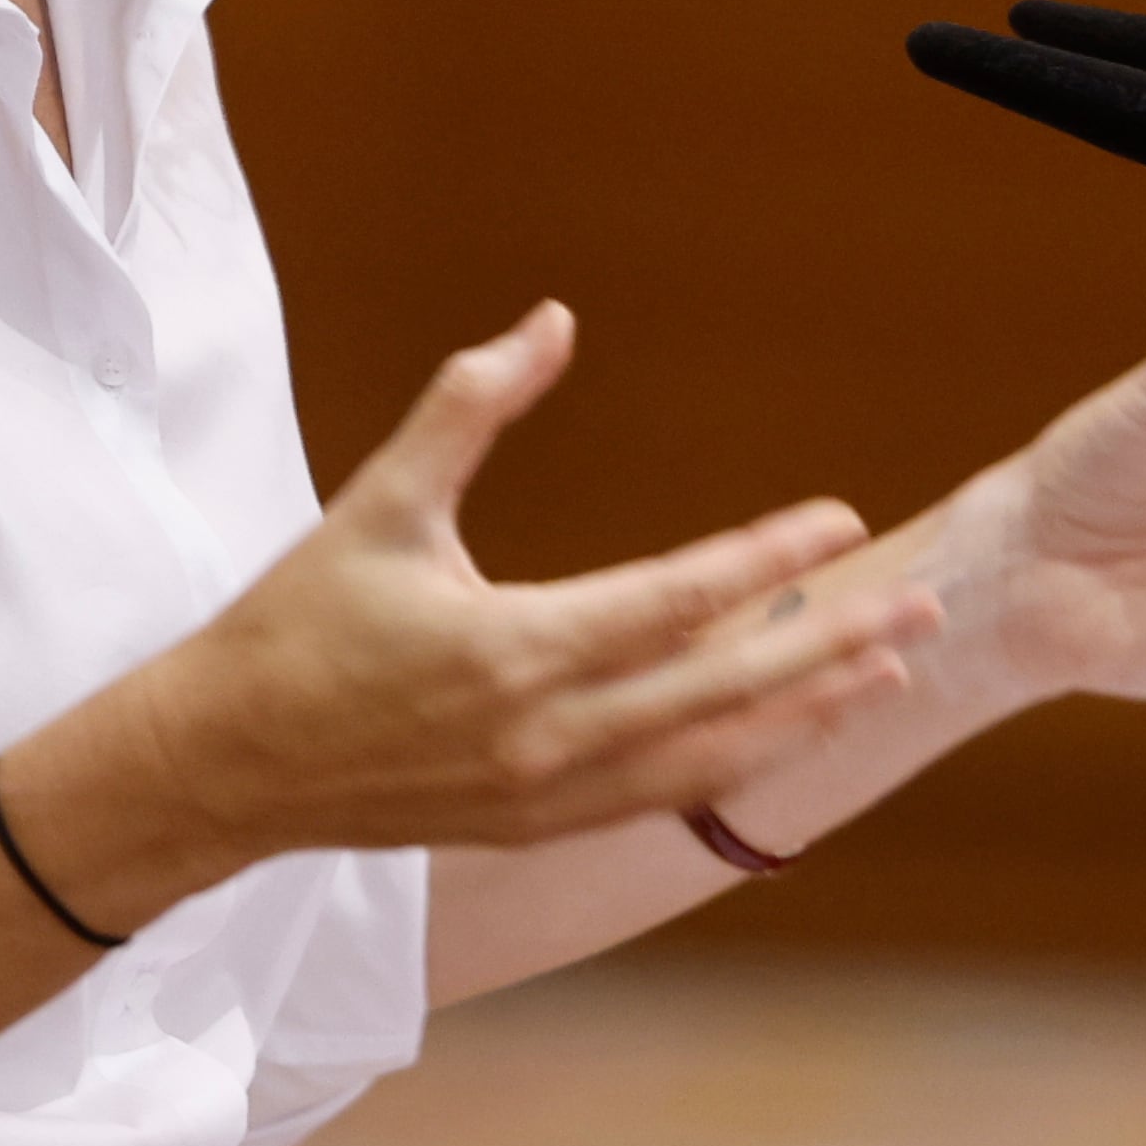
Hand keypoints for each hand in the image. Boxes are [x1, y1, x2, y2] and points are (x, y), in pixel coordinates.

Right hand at [88, 302, 940, 864]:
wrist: (225, 764)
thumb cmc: (299, 623)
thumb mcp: (380, 501)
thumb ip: (470, 406)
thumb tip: (549, 319)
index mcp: (510, 650)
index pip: (675, 600)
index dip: (766, 559)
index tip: (840, 520)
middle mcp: (544, 736)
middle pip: (722, 688)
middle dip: (830, 646)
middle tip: (920, 608)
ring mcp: (545, 794)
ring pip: (707, 755)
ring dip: (804, 711)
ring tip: (886, 670)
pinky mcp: (536, 826)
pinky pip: (663, 794)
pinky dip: (736, 759)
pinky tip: (790, 729)